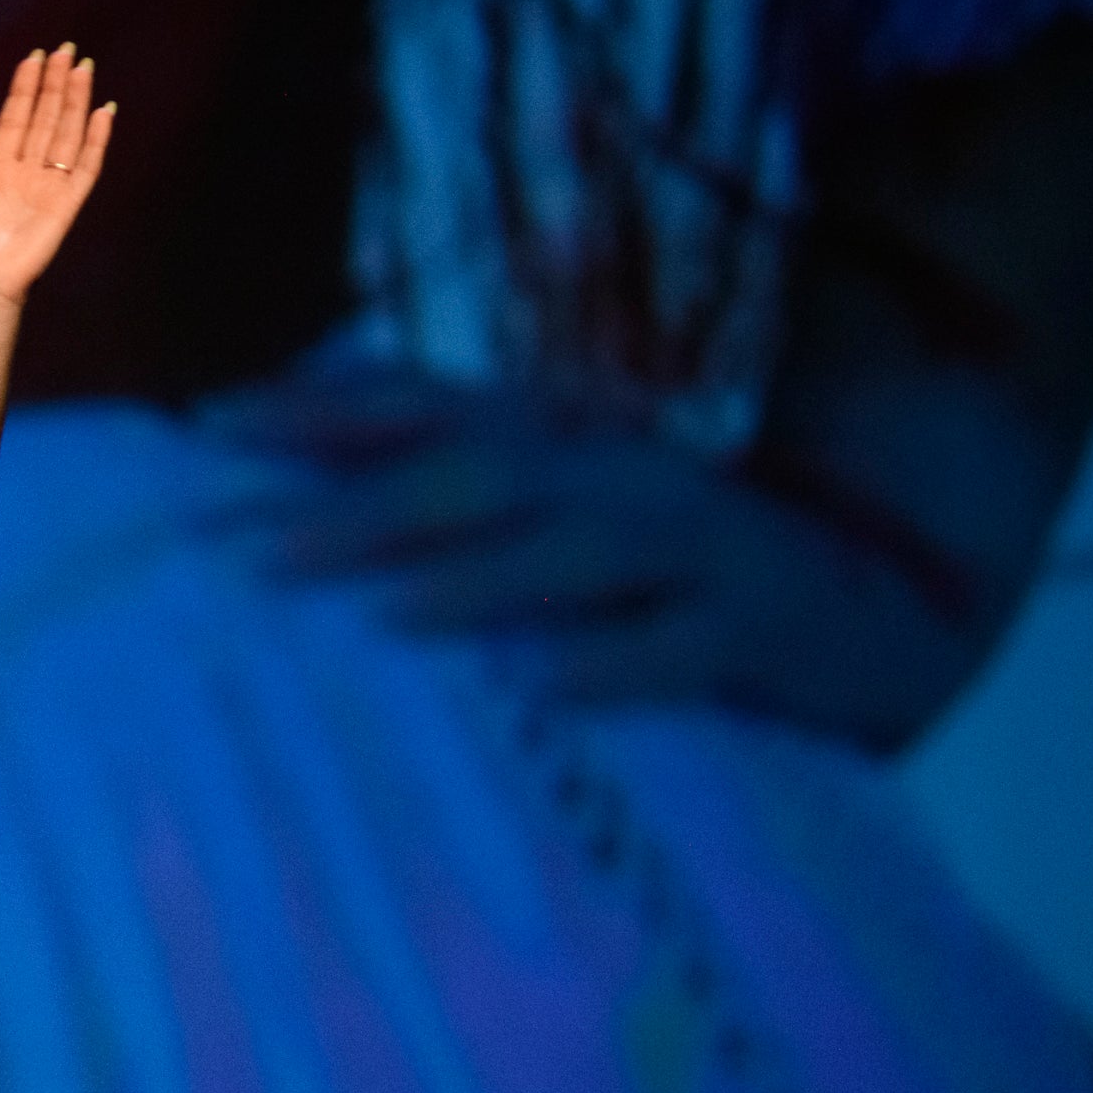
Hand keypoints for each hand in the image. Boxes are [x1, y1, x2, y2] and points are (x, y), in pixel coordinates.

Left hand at [0, 44, 111, 306]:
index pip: (16, 118)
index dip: (25, 88)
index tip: (34, 58)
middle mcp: (27, 173)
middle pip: (45, 118)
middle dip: (55, 84)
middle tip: (66, 49)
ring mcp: (48, 186)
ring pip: (66, 133)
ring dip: (75, 100)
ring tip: (82, 67)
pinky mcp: (67, 204)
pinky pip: (86, 166)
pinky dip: (96, 140)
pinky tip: (104, 112)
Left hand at [200, 367, 1000, 749]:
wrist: (884, 601)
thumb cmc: (669, 574)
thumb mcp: (556, 514)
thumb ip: (444, 497)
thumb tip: (281, 490)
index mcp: (559, 444)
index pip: (424, 405)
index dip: (317, 408)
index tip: (207, 428)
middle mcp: (617, 476)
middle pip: (476, 473)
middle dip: (361, 507)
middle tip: (251, 550)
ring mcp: (695, 546)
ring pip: (576, 548)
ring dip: (476, 576)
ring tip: (385, 612)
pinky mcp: (758, 630)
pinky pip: (681, 646)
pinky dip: (615, 663)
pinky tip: (545, 687)